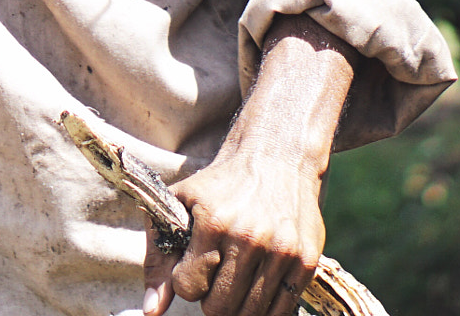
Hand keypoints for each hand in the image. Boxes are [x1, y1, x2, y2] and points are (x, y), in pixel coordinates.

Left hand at [142, 15, 355, 315]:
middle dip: (209, 299)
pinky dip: (264, 308)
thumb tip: (152, 310)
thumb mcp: (179, 205)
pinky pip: (282, 311)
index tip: (190, 268)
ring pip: (250, 313)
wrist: (276, 159)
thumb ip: (159, 257)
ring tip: (233, 280)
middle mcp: (249, 239)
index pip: (188, 287)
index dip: (185, 283)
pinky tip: (256, 288)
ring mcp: (281, 252)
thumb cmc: (219, 185)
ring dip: (236, 304)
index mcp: (212, 223)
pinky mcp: (306, 261)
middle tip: (214, 276)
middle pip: (219, 307)